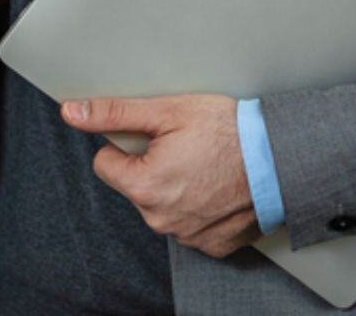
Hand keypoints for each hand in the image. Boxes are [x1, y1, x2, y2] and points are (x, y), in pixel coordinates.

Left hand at [62, 95, 261, 258]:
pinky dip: (197, 206)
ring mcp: (188, 236)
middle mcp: (162, 219)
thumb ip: (113, 114)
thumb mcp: (165, 110)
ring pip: (160, 205)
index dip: (126, 146)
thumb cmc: (229, 131)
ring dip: (173, 187)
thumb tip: (72, 113)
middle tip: (183, 148)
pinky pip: (188, 223)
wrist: (284, 159)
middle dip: (150, 166)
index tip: (153, 137)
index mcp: (144, 187)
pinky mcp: (211, 245)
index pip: (105, 164)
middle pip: (133, 186)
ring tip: (203, 164)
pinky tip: (215, 186)